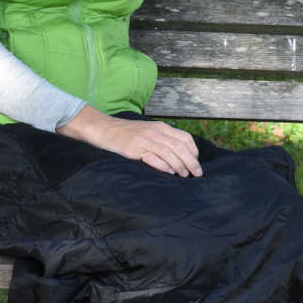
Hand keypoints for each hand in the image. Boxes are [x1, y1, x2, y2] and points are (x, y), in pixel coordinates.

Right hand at [57, 105, 201, 176]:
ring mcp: (145, 139)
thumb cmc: (129, 134)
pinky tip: (169, 172)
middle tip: (197, 174)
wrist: (106, 129)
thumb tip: (181, 155)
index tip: (196, 162)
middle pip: (180, 147)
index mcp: (161, 127)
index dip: (194, 152)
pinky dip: (163, 165)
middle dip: (191, 161)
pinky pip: (153, 157)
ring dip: (180, 165)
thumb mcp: (149, 132)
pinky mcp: (134, 148)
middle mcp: (155, 132)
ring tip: (184, 175)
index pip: (185, 138)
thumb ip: (164, 140)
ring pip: (169, 152)